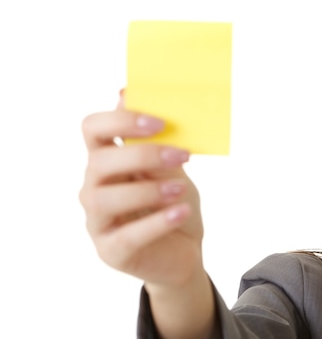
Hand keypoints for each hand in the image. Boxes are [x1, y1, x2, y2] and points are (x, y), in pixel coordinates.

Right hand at [79, 103, 204, 288]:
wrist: (185, 249)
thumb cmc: (174, 203)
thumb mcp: (174, 172)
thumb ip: (161, 149)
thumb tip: (157, 113)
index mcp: (108, 160)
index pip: (93, 129)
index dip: (120, 119)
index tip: (159, 123)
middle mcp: (95, 188)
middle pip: (99, 162)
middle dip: (142, 155)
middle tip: (182, 156)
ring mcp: (98, 221)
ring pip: (104, 199)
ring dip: (147, 190)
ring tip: (180, 190)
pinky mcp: (111, 251)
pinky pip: (127, 236)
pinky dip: (158, 222)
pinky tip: (181, 212)